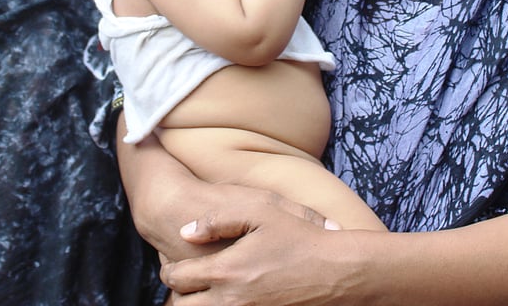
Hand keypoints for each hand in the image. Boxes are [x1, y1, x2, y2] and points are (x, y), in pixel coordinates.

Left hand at [162, 198, 362, 304]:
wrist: (338, 272)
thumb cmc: (300, 237)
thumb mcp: (260, 211)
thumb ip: (217, 220)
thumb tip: (185, 231)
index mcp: (225, 272)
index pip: (177, 279)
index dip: (168, 271)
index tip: (171, 265)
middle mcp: (230, 301)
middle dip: (178, 295)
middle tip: (183, 283)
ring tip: (201, 294)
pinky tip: (226, 299)